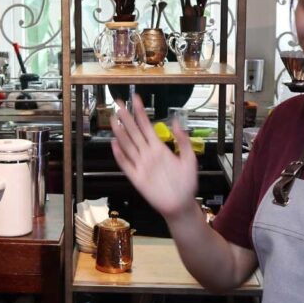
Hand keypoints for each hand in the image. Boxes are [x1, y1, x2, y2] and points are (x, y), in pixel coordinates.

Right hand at [110, 94, 197, 219]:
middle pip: (134, 132)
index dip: (141, 112)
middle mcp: (148, 154)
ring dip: (120, 132)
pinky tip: (114, 144)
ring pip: (127, 145)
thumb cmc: (186, 183)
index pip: (147, 126)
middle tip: (118, 103)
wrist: (181, 204)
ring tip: (113, 118)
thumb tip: (176, 122)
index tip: (136, 99)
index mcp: (159, 148)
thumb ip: (183, 141)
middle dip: (126, 117)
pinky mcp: (136, 178)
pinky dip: (119, 154)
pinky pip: (125, 164)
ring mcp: (141, 165)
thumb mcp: (190, 159)